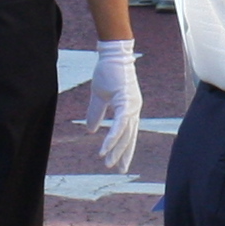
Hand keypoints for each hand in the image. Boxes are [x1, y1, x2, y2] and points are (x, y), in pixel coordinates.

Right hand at [81, 38, 145, 173]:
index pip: (129, 133)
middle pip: (130, 137)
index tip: (120, 163)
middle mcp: (134, 109)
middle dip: (124, 155)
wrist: (111, 55)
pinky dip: (112, 138)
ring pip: (125, 134)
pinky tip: (106, 149)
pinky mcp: (126, 103)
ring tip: (108, 163)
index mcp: (129, 108)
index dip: (125, 148)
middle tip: (119, 170)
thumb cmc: (107, 72)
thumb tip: (90, 130)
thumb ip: (96, 113)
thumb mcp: (99, 96)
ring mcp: (132, 106)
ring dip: (116, 150)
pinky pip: (120, 125)